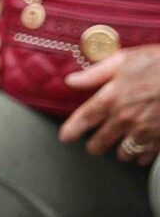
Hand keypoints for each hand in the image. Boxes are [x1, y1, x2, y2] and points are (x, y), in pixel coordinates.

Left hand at [63, 45, 159, 160]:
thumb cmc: (159, 64)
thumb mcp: (124, 59)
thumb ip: (95, 73)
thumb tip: (72, 80)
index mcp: (112, 98)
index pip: (84, 119)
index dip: (72, 129)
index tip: (65, 137)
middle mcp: (125, 118)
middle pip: (101, 141)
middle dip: (95, 145)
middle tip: (93, 146)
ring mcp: (145, 131)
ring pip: (124, 152)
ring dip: (118, 152)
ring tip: (117, 150)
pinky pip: (147, 156)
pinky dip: (141, 157)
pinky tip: (140, 155)